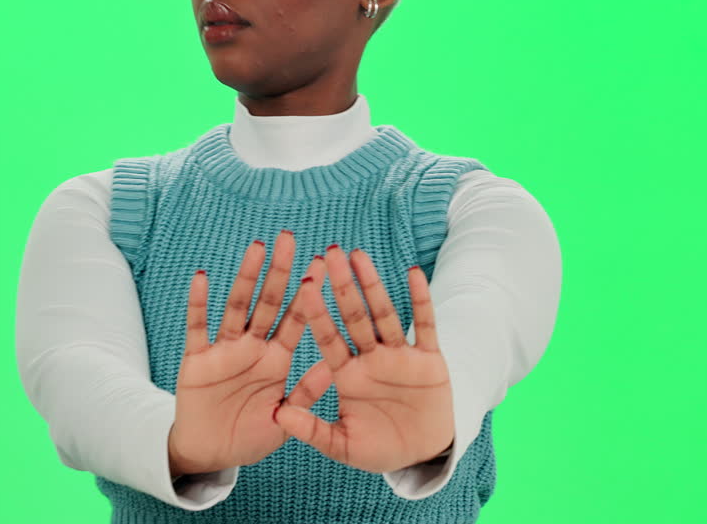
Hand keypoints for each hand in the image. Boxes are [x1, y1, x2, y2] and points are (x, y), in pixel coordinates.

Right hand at [168, 230, 326, 476]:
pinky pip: (198, 328)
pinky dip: (199, 304)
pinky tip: (202, 278)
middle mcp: (252, 347)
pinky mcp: (197, 360)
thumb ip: (306, 393)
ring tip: (257, 247)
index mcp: (277, 359)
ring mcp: (224, 350)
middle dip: (280, 271)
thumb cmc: (251, 436)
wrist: (211, 454)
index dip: (309, 294)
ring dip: (246, 277)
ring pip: (237, 306)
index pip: (296, 319)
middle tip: (290, 238)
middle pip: (269, 302)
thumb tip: (336, 365)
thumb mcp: (285, 418)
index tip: (322, 265)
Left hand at [274, 244, 454, 473]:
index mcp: (347, 375)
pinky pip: (425, 325)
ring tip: (360, 255)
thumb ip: (311, 430)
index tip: (304, 285)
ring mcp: (400, 356)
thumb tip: (277, 416)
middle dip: (342, 286)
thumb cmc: (379, 449)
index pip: (328, 338)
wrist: (422, 454)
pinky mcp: (429, 359)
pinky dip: (420, 300)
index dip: (317, 313)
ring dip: (373, 285)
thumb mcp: (341, 445)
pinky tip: (414, 274)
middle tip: (329, 253)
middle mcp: (370, 358)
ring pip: (384, 314)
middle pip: (354, 316)